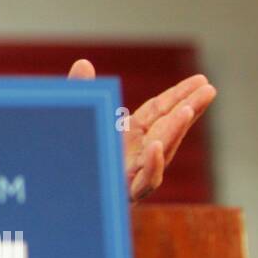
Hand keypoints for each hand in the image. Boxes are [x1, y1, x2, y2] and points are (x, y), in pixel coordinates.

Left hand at [67, 59, 215, 201]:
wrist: (47, 195)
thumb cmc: (67, 156)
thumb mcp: (75, 119)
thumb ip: (80, 92)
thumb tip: (83, 61)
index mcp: (127, 137)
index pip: (159, 112)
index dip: (180, 96)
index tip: (202, 81)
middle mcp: (134, 156)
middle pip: (167, 130)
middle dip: (189, 110)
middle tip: (210, 89)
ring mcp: (130, 176)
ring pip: (159, 155)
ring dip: (174, 133)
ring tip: (188, 111)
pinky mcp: (120, 195)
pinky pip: (142, 183)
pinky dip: (151, 165)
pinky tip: (156, 146)